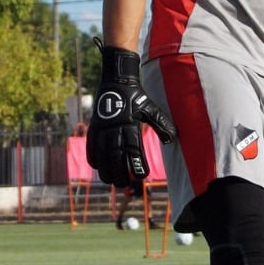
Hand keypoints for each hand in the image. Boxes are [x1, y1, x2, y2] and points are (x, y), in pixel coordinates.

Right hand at [87, 40, 175, 184]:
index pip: (133, 148)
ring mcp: (101, 126)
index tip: (141, 176)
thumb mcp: (150, 108)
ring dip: (105, 169)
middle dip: (119, 172)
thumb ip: (160, 123)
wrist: (116, 79)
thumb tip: (171, 139)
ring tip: (110, 181)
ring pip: (101, 153)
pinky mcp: (94, 125)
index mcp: (129, 123)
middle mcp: (113, 126)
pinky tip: (97, 167)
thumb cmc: (136, 96)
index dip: (137, 163)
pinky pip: (91, 144)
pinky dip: (93, 156)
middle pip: (115, 155)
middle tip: (124, 185)